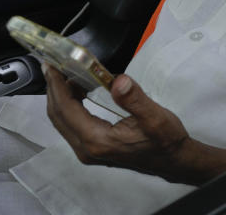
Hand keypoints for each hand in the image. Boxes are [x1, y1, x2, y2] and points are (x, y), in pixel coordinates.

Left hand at [43, 65, 225, 184]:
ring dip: (60, 97)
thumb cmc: (165, 140)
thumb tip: (118, 80)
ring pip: (62, 121)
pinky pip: (70, 125)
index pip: (66, 110)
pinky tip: (77, 91)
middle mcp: (87, 149)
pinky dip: (69, 106)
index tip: (51, 65)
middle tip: (52, 65)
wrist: (173, 160)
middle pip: (58, 116)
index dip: (56, 86)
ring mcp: (87, 151)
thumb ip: (134, 99)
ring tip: (64, 73)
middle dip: (53, 89)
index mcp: (97, 140)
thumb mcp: (154, 116)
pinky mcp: (92, 148)